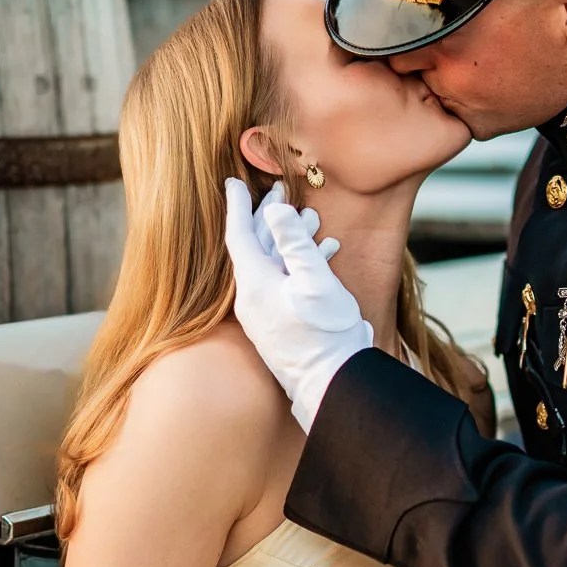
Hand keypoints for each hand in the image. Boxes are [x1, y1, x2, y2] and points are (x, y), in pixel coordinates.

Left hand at [224, 178, 372, 430]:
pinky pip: (283, 285)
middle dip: (267, 219)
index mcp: (255, 284)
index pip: (238, 235)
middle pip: (254, 249)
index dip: (237, 206)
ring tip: (310, 219)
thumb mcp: (315, 281)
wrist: (332, 385)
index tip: (234, 181)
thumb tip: (274, 211)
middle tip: (279, 193)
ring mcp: (264, 316)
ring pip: (272, 266)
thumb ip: (294, 242)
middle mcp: (252, 299)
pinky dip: (299, 266)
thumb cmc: (327, 334)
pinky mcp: (279, 327)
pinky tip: (324, 255)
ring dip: (290, 242)